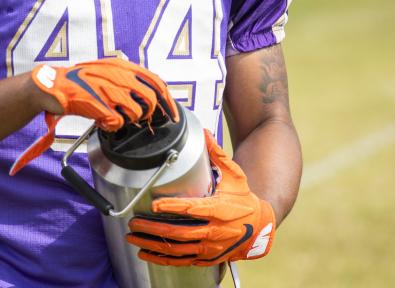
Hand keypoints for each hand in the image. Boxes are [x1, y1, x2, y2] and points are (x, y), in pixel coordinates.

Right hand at [10, 58, 176, 174]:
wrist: (53, 86)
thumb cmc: (77, 82)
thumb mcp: (104, 72)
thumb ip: (125, 80)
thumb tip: (147, 96)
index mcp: (120, 65)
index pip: (156, 81)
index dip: (168, 100)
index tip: (172, 114)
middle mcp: (116, 74)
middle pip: (149, 98)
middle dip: (150, 114)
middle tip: (144, 121)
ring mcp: (107, 89)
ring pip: (136, 111)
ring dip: (130, 120)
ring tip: (118, 120)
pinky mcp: (97, 104)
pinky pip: (117, 122)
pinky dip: (113, 126)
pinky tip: (104, 123)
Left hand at [126, 130, 275, 265]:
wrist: (261, 228)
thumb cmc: (245, 200)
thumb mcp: (235, 176)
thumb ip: (217, 155)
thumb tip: (203, 133)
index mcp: (219, 209)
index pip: (192, 209)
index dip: (172, 207)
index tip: (153, 203)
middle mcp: (215, 231)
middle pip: (179, 233)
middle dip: (153, 228)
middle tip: (134, 221)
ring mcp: (211, 248)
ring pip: (177, 250)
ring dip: (152, 244)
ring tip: (133, 236)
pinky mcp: (208, 259)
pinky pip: (182, 261)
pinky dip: (162, 259)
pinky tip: (145, 253)